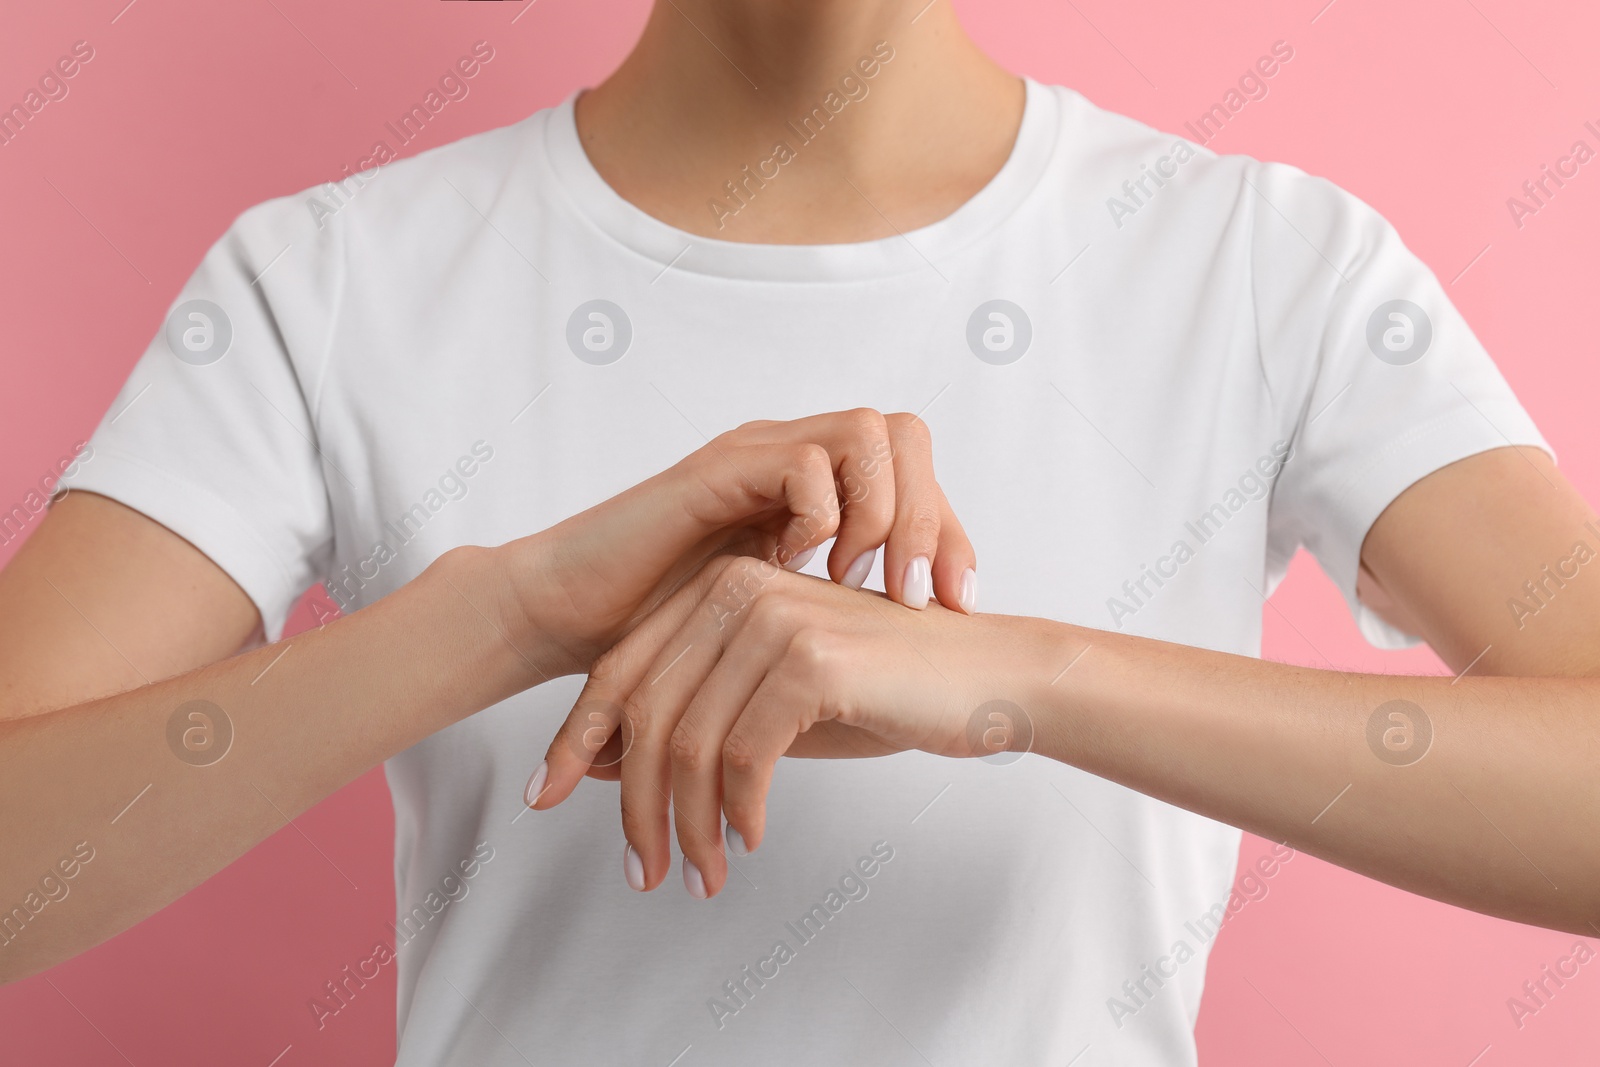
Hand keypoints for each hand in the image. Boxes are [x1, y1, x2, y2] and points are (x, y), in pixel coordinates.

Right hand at [498, 410, 976, 675]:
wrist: (573, 619)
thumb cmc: (666, 631)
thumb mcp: (780, 623)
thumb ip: (840, 614)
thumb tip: (925, 643)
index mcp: (814, 490)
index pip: (915, 469)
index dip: (952, 531)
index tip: (958, 605)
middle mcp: (790, 458)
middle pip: (904, 434)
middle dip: (930, 516)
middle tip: (919, 596)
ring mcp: (754, 458)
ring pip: (866, 431)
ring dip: (882, 512)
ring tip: (861, 583)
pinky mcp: (716, 472)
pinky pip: (804, 461)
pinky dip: (822, 515)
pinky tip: (804, 570)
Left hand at [530, 556, 1048, 897]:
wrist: (990, 678)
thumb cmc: (887, 689)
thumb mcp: (774, 705)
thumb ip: (696, 721)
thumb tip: (601, 764)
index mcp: (720, 584)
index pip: (622, 668)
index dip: (576, 737)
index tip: (545, 796)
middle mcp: (737, 588)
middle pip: (647, 710)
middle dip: (633, 803)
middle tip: (644, 871)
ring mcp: (773, 618)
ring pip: (692, 742)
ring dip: (690, 824)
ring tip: (701, 875)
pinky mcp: (810, 660)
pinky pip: (745, 755)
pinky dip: (739, 810)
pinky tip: (751, 839)